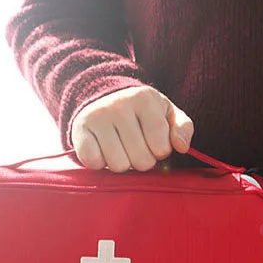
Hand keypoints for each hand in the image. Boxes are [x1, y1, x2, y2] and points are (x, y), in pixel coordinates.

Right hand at [71, 86, 194, 171]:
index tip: (155, 142)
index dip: (161, 152)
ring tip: (121, 148)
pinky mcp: (79, 130)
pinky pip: (94, 163)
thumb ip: (183, 128)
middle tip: (136, 147)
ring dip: (123, 163)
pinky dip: (100, 163)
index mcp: (145, 99)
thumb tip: (182, 147)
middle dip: (143, 160)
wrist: (104, 97)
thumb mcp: (168, 114)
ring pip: (119, 165)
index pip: (162, 147)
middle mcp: (119, 105)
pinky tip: (103, 150)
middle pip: (142, 160)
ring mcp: (97, 116)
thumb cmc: (143, 112)